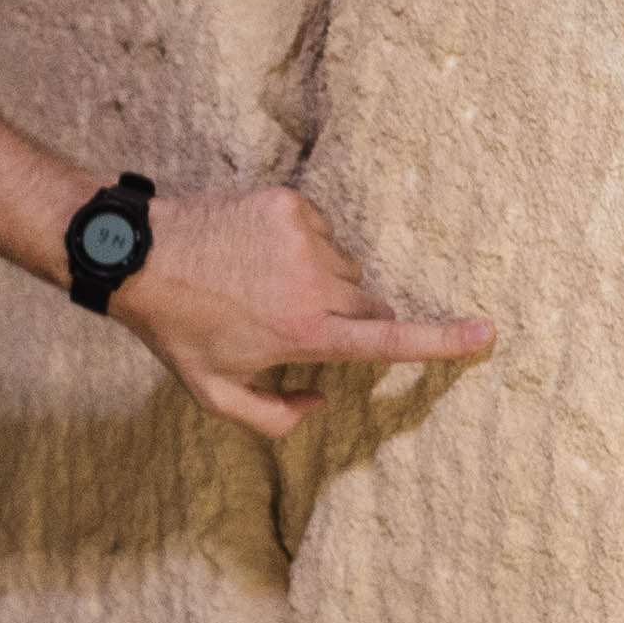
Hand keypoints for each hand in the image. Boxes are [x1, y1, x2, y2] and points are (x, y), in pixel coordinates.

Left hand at [111, 186, 496, 442]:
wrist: (137, 254)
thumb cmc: (177, 329)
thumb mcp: (214, 395)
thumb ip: (275, 419)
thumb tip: (321, 399)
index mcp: (305, 331)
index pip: (389, 338)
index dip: (443, 341)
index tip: (487, 334)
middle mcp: (315, 280)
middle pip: (371, 303)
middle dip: (351, 319)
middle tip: (297, 325)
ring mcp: (304, 235)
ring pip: (347, 268)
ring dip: (324, 282)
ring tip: (264, 286)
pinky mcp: (291, 203)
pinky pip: (324, 232)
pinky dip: (304, 248)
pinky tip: (259, 256)